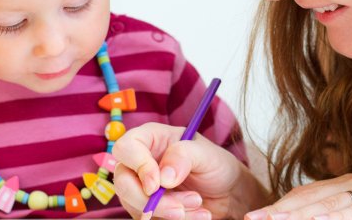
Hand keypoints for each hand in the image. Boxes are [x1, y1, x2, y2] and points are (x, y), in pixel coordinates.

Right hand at [113, 122, 266, 219]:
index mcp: (151, 139)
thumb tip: (163, 177)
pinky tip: (197, 214)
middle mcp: (141, 163)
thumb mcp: (206, 154)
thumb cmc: (216, 164)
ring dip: (167, 212)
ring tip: (198, 204)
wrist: (228, 192)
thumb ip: (183, 156)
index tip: (157, 185)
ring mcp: (142, 187)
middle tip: (180, 208)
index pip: (126, 148)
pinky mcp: (148, 208)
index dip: (138, 167)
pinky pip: (150, 218)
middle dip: (152, 201)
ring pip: (135, 206)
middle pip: (123, 183)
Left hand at [244, 174, 351, 219]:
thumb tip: (311, 219)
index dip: (278, 208)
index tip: (252, 219)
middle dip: (279, 212)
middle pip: (311, 199)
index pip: (304, 197)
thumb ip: (343, 218)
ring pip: (331, 205)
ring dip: (300, 215)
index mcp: (349, 188)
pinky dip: (338, 217)